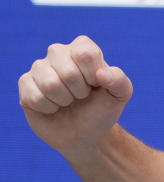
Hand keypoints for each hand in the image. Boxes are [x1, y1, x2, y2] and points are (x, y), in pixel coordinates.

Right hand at [18, 35, 132, 152]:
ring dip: (64, 101)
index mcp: (82, 48)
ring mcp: (39, 67)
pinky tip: (53, 107)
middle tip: (81, 96)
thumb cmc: (102, 109)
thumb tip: (102, 74)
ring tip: (68, 101)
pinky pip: (35, 97)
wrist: (84, 132)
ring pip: (50, 85)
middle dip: (79, 92)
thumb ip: (120, 81)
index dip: (93, 77)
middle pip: (68, 73)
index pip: (85, 54)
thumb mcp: (120, 96)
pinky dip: (49, 109)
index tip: (96, 84)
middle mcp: (58, 52)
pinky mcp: (25, 84)